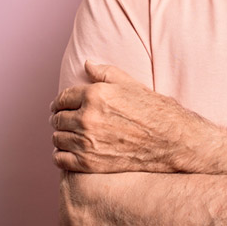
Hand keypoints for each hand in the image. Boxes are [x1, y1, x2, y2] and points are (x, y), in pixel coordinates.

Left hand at [50, 61, 214, 172]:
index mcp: (94, 95)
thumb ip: (104, 72)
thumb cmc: (152, 109)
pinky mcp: (89, 163)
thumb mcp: (130, 83)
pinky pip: (59, 159)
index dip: (60, 101)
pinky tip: (72, 151)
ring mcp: (87, 142)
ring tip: (71, 135)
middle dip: (60, 118)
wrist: (169, 139)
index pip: (62, 98)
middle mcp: (87, 117)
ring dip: (61, 136)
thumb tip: (87, 63)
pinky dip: (62, 155)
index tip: (61, 105)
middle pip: (57, 118)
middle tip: (66, 120)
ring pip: (57, 139)